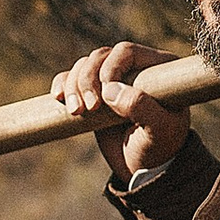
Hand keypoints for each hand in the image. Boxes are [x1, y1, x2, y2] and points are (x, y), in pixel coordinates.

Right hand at [52, 39, 191, 181]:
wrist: (145, 168)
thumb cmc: (159, 147)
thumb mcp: (159, 130)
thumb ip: (141, 107)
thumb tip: (110, 89)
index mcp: (157, 69)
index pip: (126, 52)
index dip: (110, 69)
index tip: (105, 98)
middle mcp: (134, 68)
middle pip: (100, 57)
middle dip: (87, 80)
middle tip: (89, 109)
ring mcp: (112, 79)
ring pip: (84, 66)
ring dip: (73, 86)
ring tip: (76, 112)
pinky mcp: (94, 92)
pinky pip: (71, 77)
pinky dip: (62, 84)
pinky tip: (59, 99)